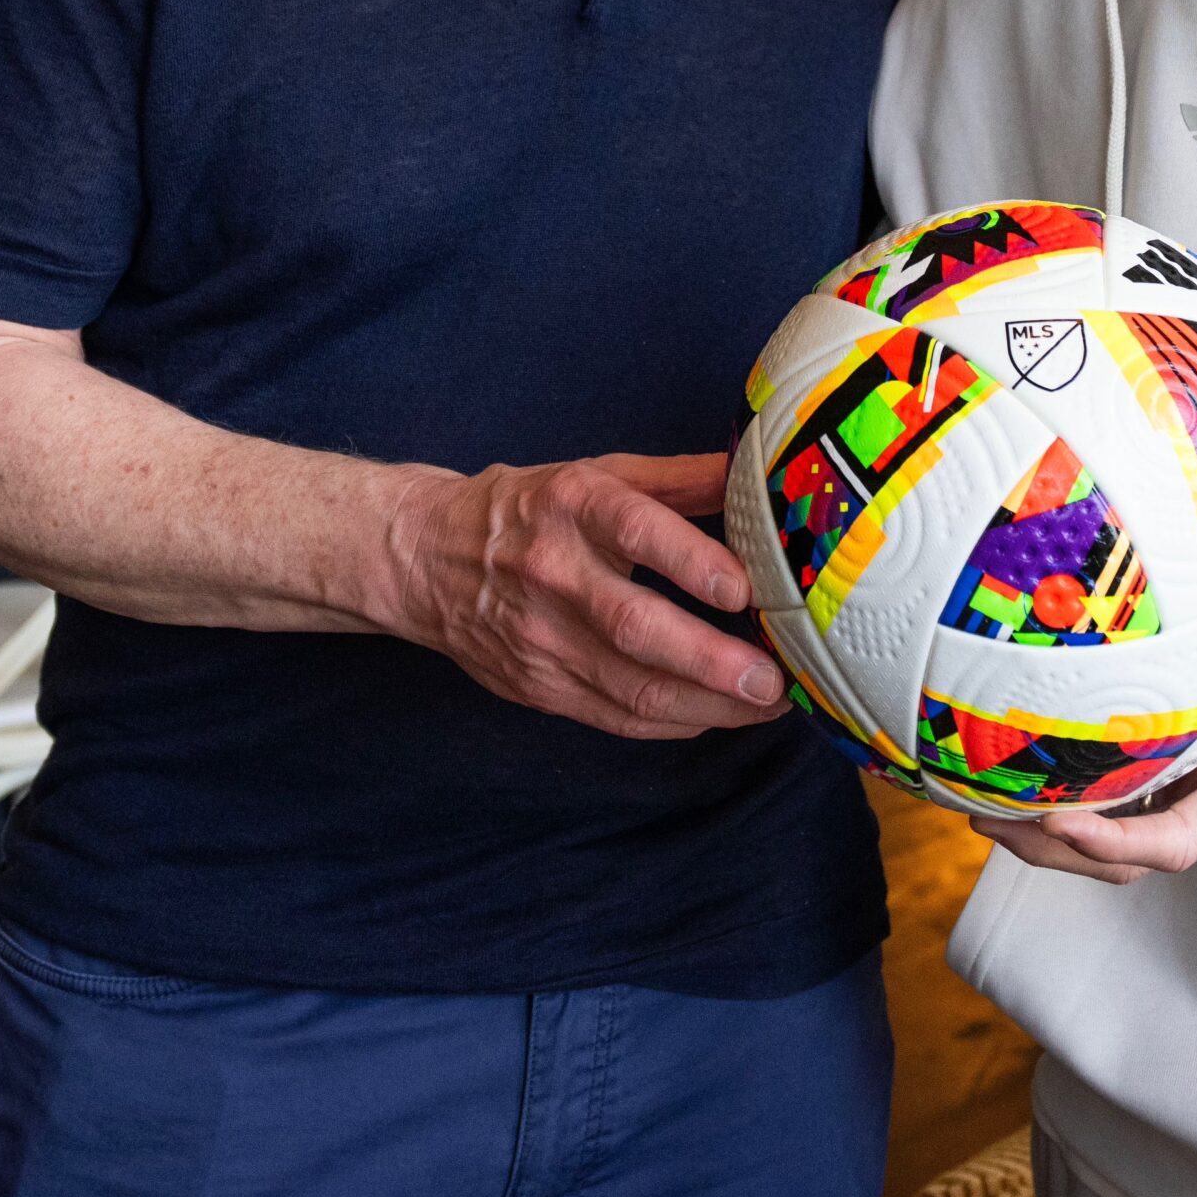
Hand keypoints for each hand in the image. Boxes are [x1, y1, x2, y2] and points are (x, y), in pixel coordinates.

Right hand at [385, 452, 788, 739]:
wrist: (423, 559)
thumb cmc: (529, 510)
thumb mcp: (597, 473)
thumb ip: (677, 478)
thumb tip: (754, 474)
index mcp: (572, 505)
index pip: (634, 530)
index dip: (691, 561)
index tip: (745, 589)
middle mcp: (554, 572)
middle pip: (634, 626)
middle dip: (711, 661)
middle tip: (773, 678)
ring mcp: (541, 638)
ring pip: (629, 687)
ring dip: (706, 704)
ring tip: (766, 705)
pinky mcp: (537, 688)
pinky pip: (613, 717)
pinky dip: (672, 722)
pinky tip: (717, 715)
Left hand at [973, 585, 1196, 881]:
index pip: (1177, 842)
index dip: (1112, 841)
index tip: (1054, 823)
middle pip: (1124, 855)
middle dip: (1050, 845)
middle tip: (973, 810)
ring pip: (1124, 836)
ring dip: (1055, 828)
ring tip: (981, 796)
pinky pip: (1141, 798)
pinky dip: (1088, 794)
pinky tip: (1046, 763)